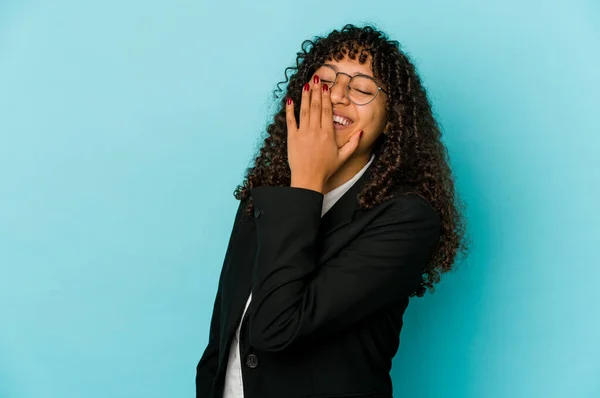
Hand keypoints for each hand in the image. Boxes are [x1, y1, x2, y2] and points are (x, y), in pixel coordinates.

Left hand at [286, 75, 362, 192]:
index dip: (327, 96)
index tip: (326, 86)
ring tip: (306, 85)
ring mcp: (303, 133)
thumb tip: (361, 132)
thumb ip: (353, 144)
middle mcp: (316, 130)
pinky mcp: (292, 138)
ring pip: (304, 110)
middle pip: (316, 106)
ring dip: (305, 96)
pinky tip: (290, 100)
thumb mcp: (343, 157)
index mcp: (328, 134)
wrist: (308, 179)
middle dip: (316, 91)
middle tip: (317, 79)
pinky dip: (289, 110)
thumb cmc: (326, 169)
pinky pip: (291, 121)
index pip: (328, 110)